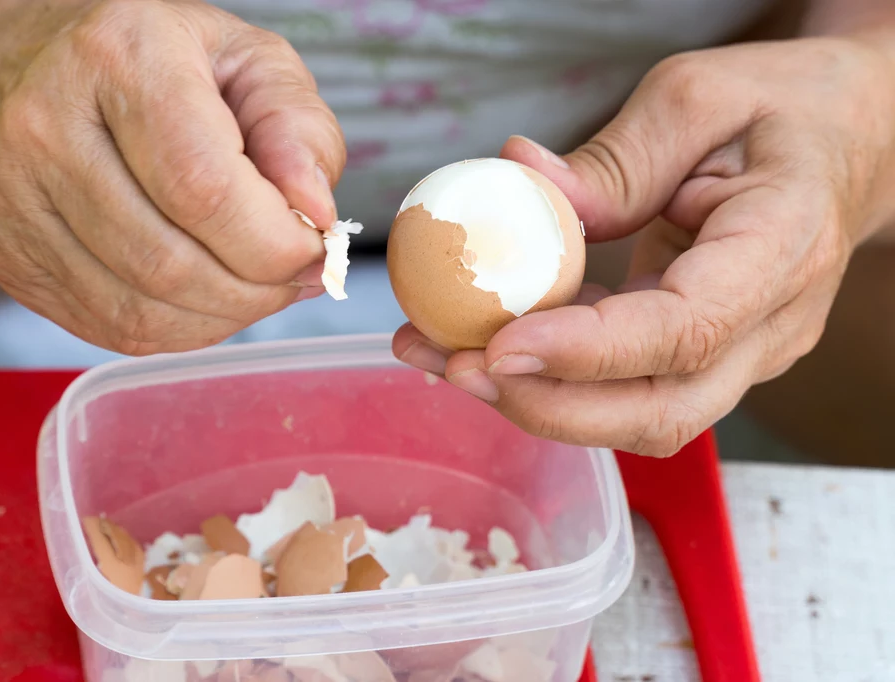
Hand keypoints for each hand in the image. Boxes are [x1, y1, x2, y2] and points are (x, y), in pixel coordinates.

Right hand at [0, 0, 343, 353]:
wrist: (29, 71)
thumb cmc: (157, 65)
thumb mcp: (249, 61)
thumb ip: (298, 127)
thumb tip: (315, 211)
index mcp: (119, 58)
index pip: (204, 186)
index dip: (275, 242)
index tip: (313, 247)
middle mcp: (48, 127)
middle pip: (171, 263)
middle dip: (258, 289)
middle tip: (295, 273)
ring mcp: (16, 200)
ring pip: (142, 310)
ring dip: (224, 316)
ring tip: (257, 284)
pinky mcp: (10, 257)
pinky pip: (114, 328)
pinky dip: (182, 329)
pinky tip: (207, 295)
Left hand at [394, 35, 894, 456]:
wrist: (853, 141)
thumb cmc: (787, 108)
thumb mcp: (701, 96)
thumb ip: (617, 156)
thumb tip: (524, 185)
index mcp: (783, 248)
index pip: (685, 331)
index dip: (588, 353)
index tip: (499, 347)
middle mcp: (771, 325)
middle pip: (660, 411)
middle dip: (547, 405)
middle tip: (454, 364)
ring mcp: (744, 353)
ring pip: (639, 417)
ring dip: (538, 402)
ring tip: (444, 357)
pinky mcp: (709, 356)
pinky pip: (629, 389)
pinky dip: (555, 381)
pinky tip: (487, 348)